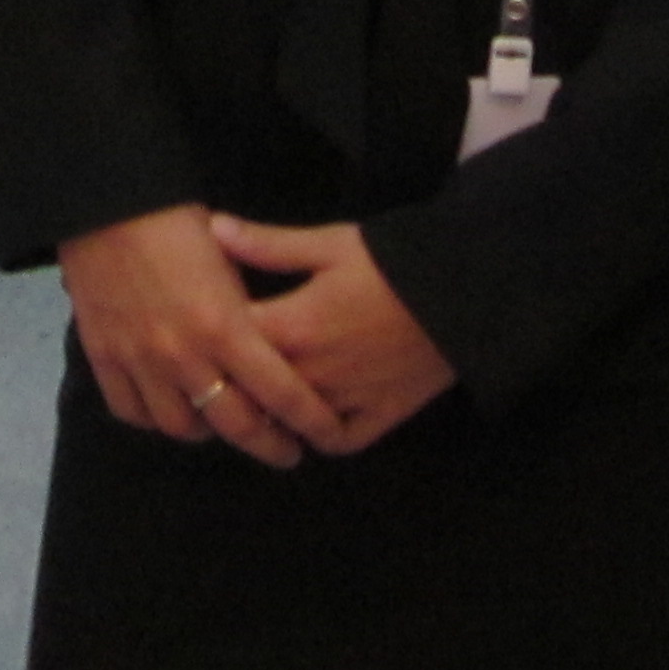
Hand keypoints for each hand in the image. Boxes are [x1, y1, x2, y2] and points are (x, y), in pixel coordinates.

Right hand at [56, 206, 343, 467]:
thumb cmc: (177, 219)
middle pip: (235, 424)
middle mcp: (185, 356)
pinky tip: (170, 407)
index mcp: (226, 327)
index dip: (309, 420)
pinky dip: (154, 417)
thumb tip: (271, 345)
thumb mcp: (232, 259)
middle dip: (269, 444)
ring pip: (182, 427)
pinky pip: (132, 412)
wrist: (107, 203)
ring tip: (223, 423)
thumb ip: (250, 310)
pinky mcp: (104, 357)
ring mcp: (141, 361)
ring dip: (209, 431)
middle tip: (285, 450)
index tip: (324, 435)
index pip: (280, 392)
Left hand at [209, 216, 456, 452]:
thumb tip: (213, 229)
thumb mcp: (328, 244)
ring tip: (261, 395)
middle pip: (253, 390)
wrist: (463, 289)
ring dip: (274, 412)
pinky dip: (321, 434)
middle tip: (223, 368)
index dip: (211, 335)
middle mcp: (312, 373)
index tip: (205, 324)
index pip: (227, 343)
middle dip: (235, 379)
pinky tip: (311, 418)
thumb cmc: (391, 261)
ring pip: (290, 422)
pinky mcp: (379, 416)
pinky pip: (338, 440)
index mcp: (292, 327)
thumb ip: (268, 244)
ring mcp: (346, 400)